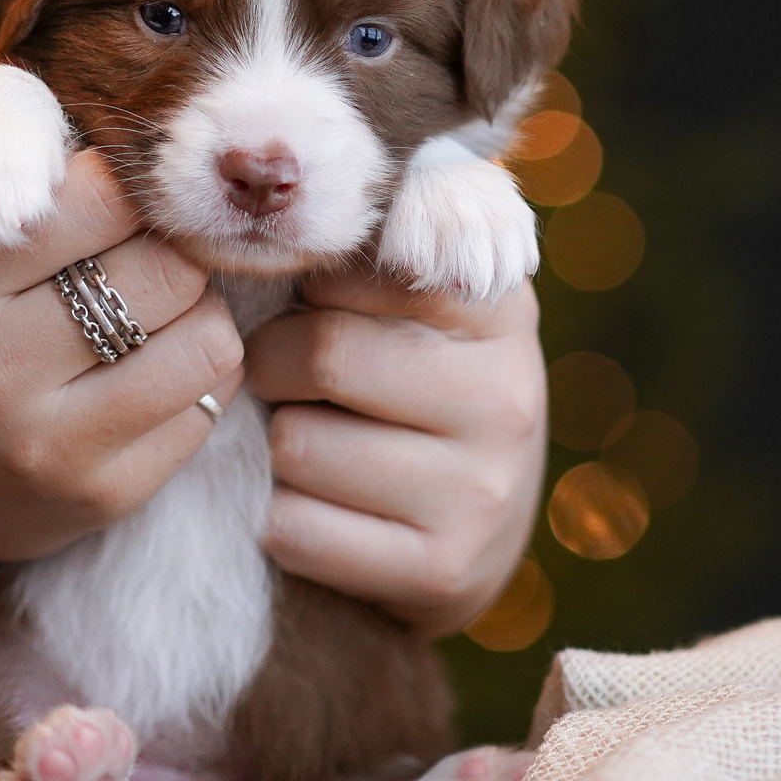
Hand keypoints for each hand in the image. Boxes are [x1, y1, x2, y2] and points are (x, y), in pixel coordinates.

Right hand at [0, 41, 242, 591]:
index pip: (99, 200)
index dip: (122, 182)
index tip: (107, 191)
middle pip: (165, 270)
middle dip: (165, 248)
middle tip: (136, 250)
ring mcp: (49, 445)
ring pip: (205, 341)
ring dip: (192, 313)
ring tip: (147, 306)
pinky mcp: (97, 499)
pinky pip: (205, 412)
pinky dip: (193, 378)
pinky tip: (145, 368)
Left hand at [245, 267, 546, 638]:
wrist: (473, 533)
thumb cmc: (416, 388)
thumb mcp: (422, 308)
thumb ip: (378, 245)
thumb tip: (287, 210)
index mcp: (498, 307)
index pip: (358, 262)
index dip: (308, 287)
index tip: (313, 305)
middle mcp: (507, 395)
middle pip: (322, 353)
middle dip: (274, 365)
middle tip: (289, 380)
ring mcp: (482, 490)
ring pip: (296, 445)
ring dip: (275, 445)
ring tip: (313, 444)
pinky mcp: (442, 570)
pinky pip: (295, 529)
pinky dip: (280, 518)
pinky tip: (316, 508)